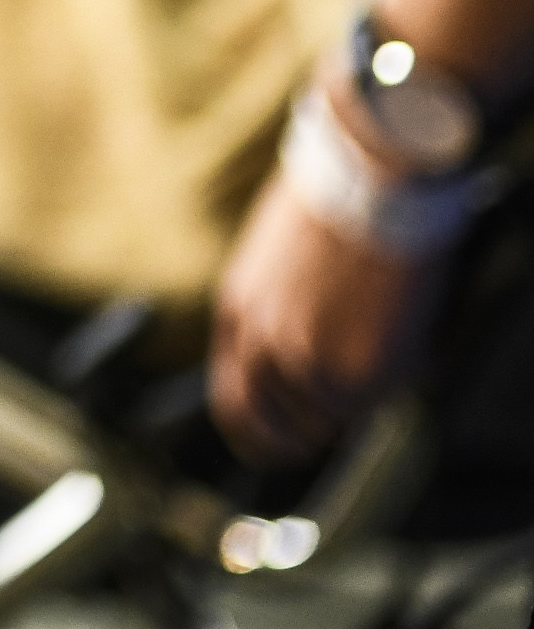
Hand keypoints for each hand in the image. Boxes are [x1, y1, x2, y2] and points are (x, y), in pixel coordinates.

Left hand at [207, 162, 437, 467]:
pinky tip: (396, 354)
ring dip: (348, 402)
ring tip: (373, 360)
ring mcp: (305, 358)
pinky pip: (366, 403)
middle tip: (314, 440)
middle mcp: (260, 341)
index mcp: (238, 310)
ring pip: (323, 415)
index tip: (274, 443)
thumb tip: (296, 353)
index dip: (251, 428)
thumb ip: (276, 309)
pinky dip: (383, 390)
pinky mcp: (353, 367)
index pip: (231, 394)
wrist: (369, 185)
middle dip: (291, 439)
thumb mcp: (276, 258)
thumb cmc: (333, 208)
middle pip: (266, 421)